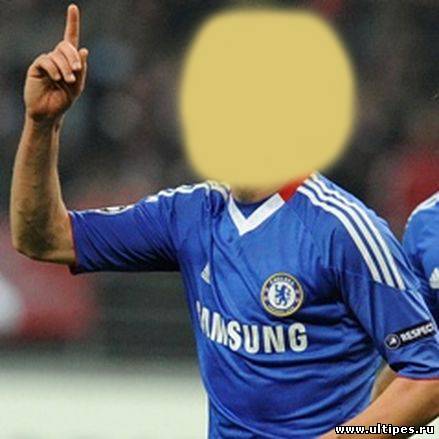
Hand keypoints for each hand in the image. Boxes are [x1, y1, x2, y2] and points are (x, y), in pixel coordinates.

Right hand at [24, 4, 87, 123]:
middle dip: (73, 56)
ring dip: (65, 67)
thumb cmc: (63, 100)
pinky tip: (56, 78)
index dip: (72, 23)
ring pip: (57, 55)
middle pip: (66, 46)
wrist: (49, 113)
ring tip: (67, 80)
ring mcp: (46, 62)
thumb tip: (84, 49)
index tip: (73, 7)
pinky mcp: (36, 67)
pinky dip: (54, 69)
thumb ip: (81, 70)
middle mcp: (57, 58)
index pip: (70, 39)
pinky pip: (46, 61)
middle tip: (76, 70)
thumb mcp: (77, 87)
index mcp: (68, 61)